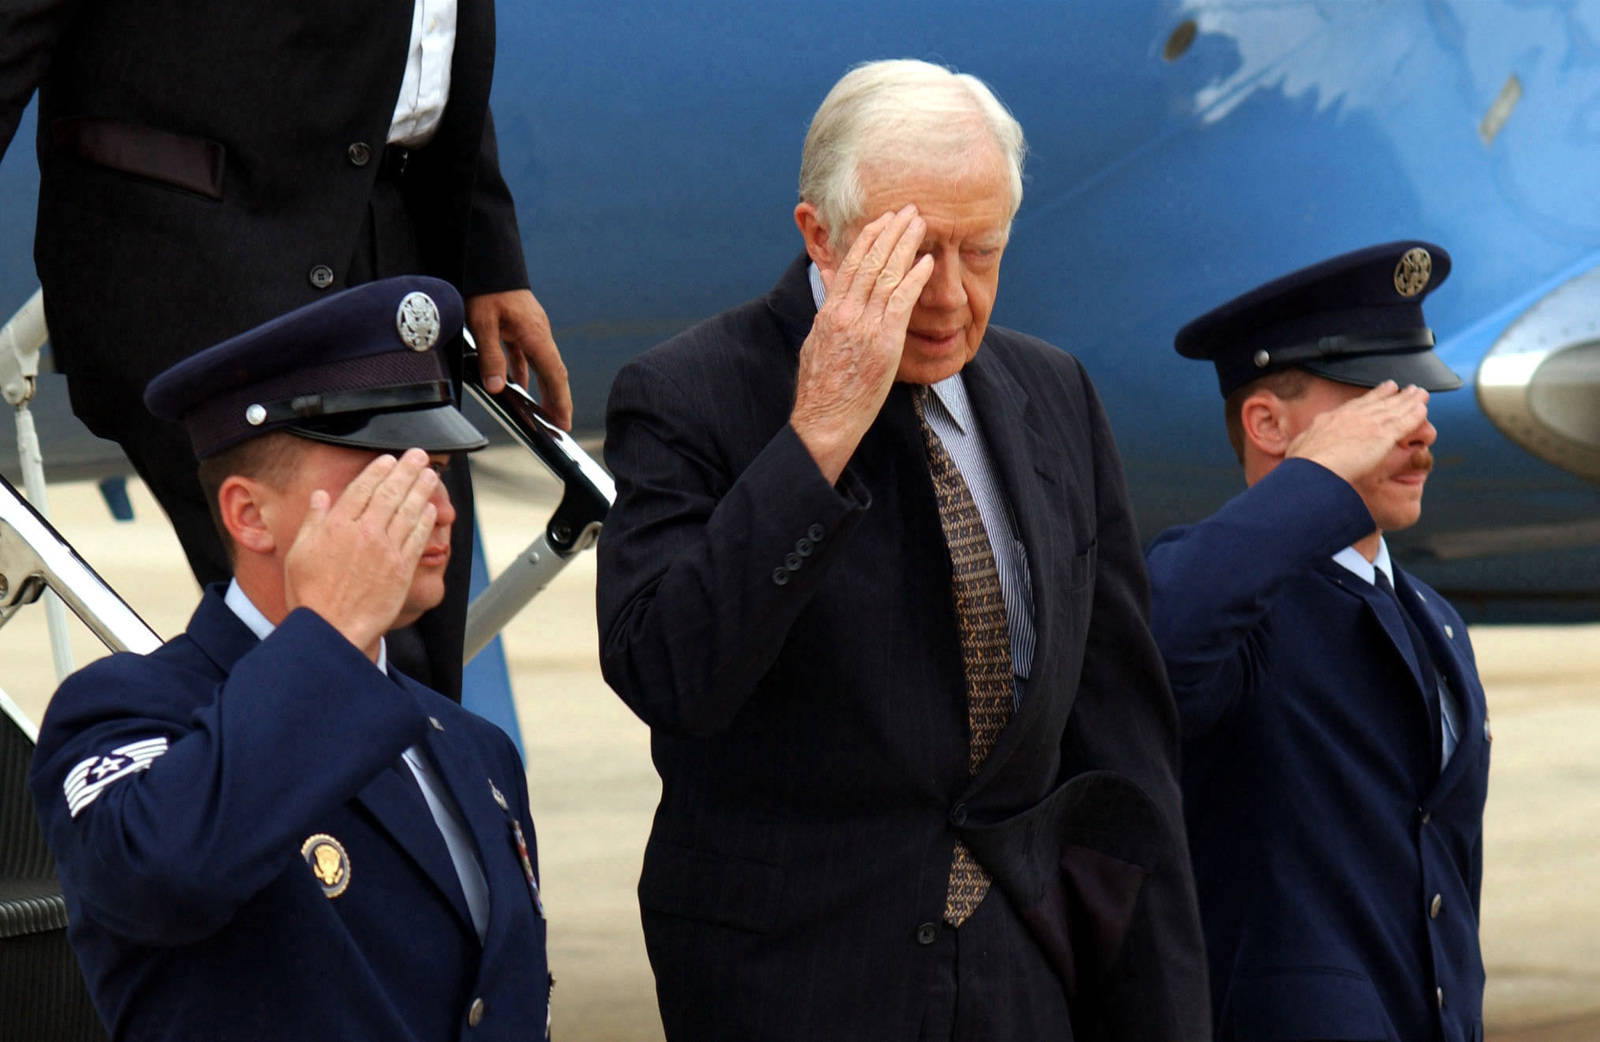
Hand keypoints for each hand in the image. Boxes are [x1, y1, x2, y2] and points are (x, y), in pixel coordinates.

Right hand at [283, 449, 440, 656]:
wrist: (332, 629)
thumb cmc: (311, 595)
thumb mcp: (299, 552)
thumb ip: (313, 521)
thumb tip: (321, 496)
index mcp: (336, 526)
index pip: (362, 488)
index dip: (378, 471)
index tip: (389, 459)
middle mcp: (364, 533)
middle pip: (390, 493)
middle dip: (406, 470)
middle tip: (419, 455)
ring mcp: (386, 550)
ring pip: (408, 511)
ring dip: (421, 489)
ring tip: (430, 474)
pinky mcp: (402, 569)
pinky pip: (417, 538)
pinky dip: (425, 520)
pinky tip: (430, 509)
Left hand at [466, 288, 571, 429]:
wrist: (487, 260)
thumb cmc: (487, 287)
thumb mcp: (482, 323)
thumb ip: (491, 356)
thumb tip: (498, 388)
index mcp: (535, 335)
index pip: (554, 375)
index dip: (561, 401)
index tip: (564, 423)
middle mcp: (539, 334)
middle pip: (553, 373)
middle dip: (557, 400)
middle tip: (558, 426)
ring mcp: (531, 330)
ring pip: (541, 365)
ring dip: (542, 389)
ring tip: (540, 413)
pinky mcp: (520, 326)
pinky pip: (526, 355)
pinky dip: (524, 373)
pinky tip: (515, 385)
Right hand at [791, 205, 934, 482]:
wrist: (825, 418)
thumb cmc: (821, 390)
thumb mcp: (815, 346)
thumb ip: (826, 320)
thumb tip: (829, 303)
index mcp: (829, 311)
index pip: (849, 265)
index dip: (867, 239)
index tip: (881, 221)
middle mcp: (845, 312)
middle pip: (870, 261)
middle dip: (890, 232)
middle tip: (907, 210)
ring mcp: (864, 326)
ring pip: (886, 274)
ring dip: (906, 245)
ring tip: (920, 224)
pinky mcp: (883, 342)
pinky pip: (902, 301)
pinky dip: (915, 278)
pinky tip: (927, 262)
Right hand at [1286, 381, 1429, 484]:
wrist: (1312, 471)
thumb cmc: (1302, 467)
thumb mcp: (1299, 450)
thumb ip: (1305, 447)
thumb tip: (1299, 452)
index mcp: (1331, 420)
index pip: (1356, 405)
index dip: (1371, 397)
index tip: (1382, 390)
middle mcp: (1351, 417)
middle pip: (1377, 402)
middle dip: (1392, 395)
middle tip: (1403, 387)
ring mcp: (1368, 424)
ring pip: (1394, 409)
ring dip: (1409, 401)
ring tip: (1420, 394)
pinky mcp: (1382, 436)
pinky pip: (1404, 423)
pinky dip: (1414, 415)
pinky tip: (1423, 409)